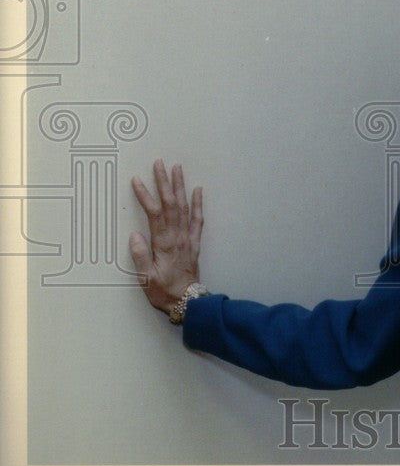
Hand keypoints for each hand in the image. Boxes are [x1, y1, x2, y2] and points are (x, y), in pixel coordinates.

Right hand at [129, 159, 203, 314]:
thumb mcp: (146, 278)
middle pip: (171, 204)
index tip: (137, 180)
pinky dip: (198, 203)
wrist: (188, 301)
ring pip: (184, 207)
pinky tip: (197, 191)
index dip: (146, 195)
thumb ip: (140, 256)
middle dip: (165, 182)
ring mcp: (188, 238)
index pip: (154, 213)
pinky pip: (198, 219)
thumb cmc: (164, 291)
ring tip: (177, 169)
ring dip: (180, 187)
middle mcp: (178, 237)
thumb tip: (134, 236)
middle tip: (160, 163)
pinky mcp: (194, 243)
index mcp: (164, 243)